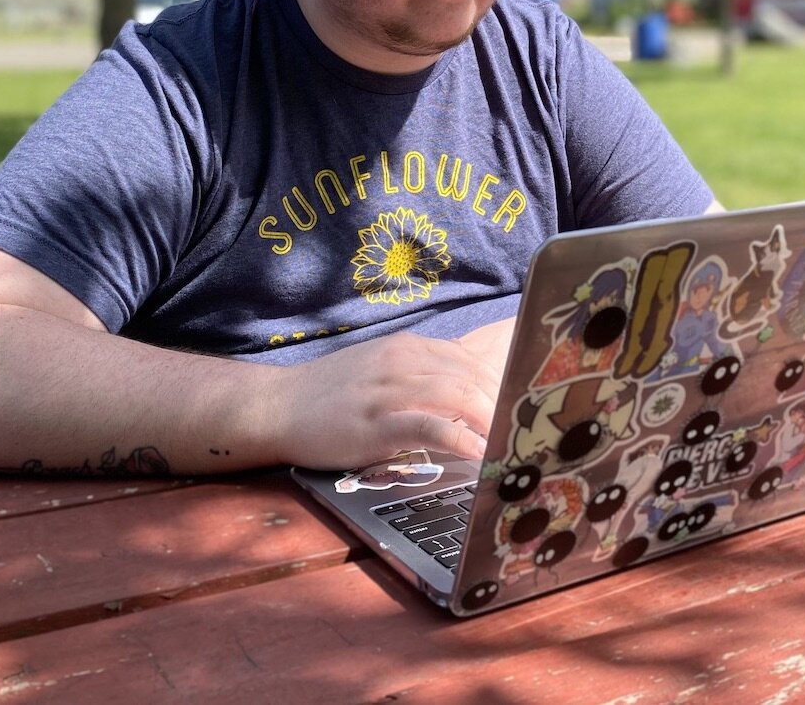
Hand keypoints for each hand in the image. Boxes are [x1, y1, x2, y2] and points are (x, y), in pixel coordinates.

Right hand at [273, 325, 510, 468]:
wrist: (277, 405)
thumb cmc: (332, 394)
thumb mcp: (381, 370)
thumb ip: (422, 376)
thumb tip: (468, 395)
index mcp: (409, 348)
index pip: (473, 361)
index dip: (505, 386)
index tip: (524, 410)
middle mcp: (403, 362)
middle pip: (474, 377)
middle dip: (506, 406)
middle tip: (527, 433)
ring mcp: (390, 391)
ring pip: (460, 396)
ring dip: (493, 422)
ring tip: (513, 446)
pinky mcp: (377, 424)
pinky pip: (431, 427)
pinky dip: (463, 441)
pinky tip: (481, 456)